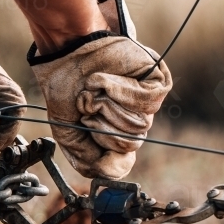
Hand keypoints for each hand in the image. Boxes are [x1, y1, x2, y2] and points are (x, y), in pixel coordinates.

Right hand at [29, 0, 172, 178]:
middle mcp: (133, 122)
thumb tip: (112, 171)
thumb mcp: (67, 134)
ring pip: (138, 126)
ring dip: (108, 105)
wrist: (66, 52)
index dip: (103, 151)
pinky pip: (146, 103)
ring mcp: (147, 104)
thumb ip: (87, 160)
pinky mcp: (157, 84)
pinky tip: (106, 79)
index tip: (86, 130)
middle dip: (101, 124)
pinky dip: (121, 91)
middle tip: (88, 104)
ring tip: (96, 88)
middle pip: (129, 145)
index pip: (121, 163)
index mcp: (115, 135)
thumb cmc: (66, 88)